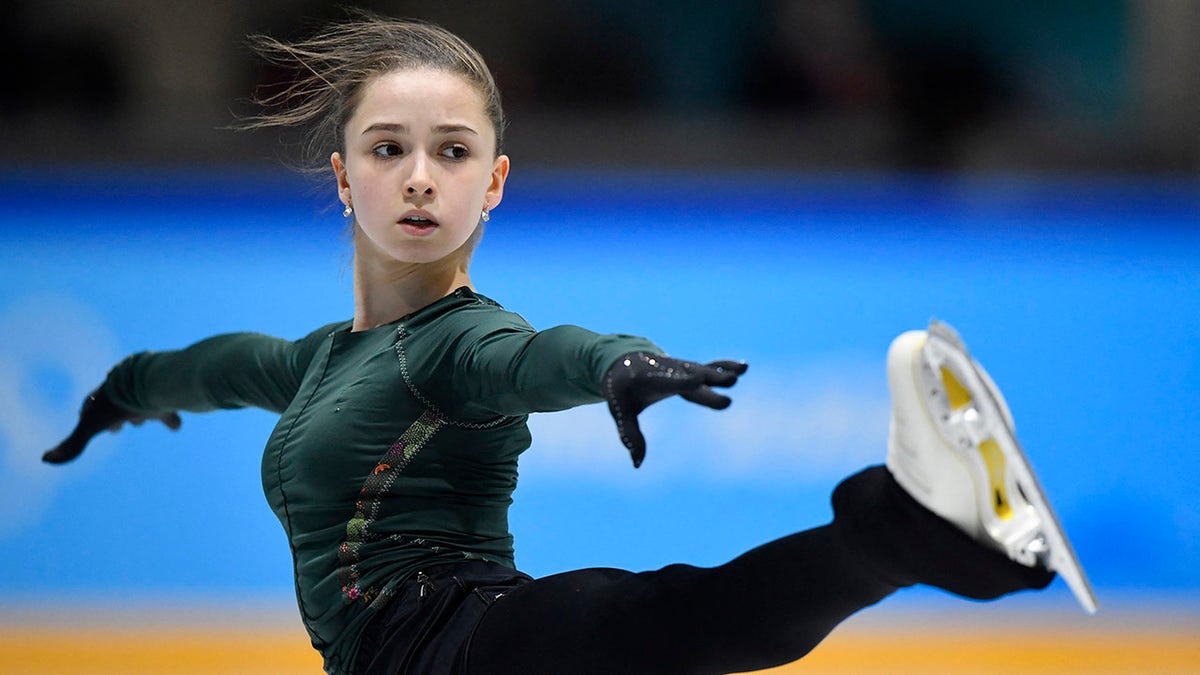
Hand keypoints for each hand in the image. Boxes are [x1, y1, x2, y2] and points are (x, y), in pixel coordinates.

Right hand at [42, 388, 181, 464]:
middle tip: (123, 425)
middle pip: (119, 402)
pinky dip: (171, 415)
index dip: (90, 416)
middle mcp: (125, 388)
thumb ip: (73, 444)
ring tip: (150, 418)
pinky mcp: (168, 392)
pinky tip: (175, 425)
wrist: (155, 381)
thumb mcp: (94, 424)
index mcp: (105, 394)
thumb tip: (45, 459)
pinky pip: (170, 403)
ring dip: (145, 411)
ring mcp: (147, 388)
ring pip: (144, 401)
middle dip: (119, 414)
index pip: (92, 405)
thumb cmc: (122, 403)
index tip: (93, 424)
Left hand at [603, 352, 746, 467]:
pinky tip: (743, 368)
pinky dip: (724, 367)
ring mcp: (682, 369)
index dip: (682, 381)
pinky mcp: (690, 370)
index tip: (696, 381)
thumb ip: (629, 434)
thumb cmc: (621, 388)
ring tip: (743, 371)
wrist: (624, 361)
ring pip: (704, 369)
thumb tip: (637, 464)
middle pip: (693, 375)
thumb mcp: (620, 409)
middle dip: (710, 378)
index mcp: (650, 377)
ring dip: (722, 371)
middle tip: (731, 381)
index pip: (669, 381)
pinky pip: (709, 367)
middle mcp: (670, 370)